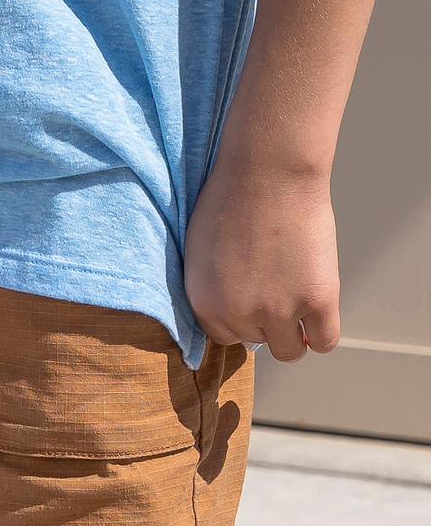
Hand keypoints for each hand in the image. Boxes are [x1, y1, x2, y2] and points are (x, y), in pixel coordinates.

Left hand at [182, 153, 339, 361]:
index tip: (250, 304)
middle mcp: (237, 315)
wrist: (266, 175)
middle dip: (264, 321)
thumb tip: (232, 308)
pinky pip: (325, 341)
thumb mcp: (201, 253)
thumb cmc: (230, 201)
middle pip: (255, 341)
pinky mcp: (317, 301)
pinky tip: (318, 314)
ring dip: (293, 332)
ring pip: (289, 350)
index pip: (223, 336)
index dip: (239, 320)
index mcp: (204, 303)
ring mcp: (279, 311)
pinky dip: (322, 334)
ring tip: (296, 305)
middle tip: (274, 290)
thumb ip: (213, 287)